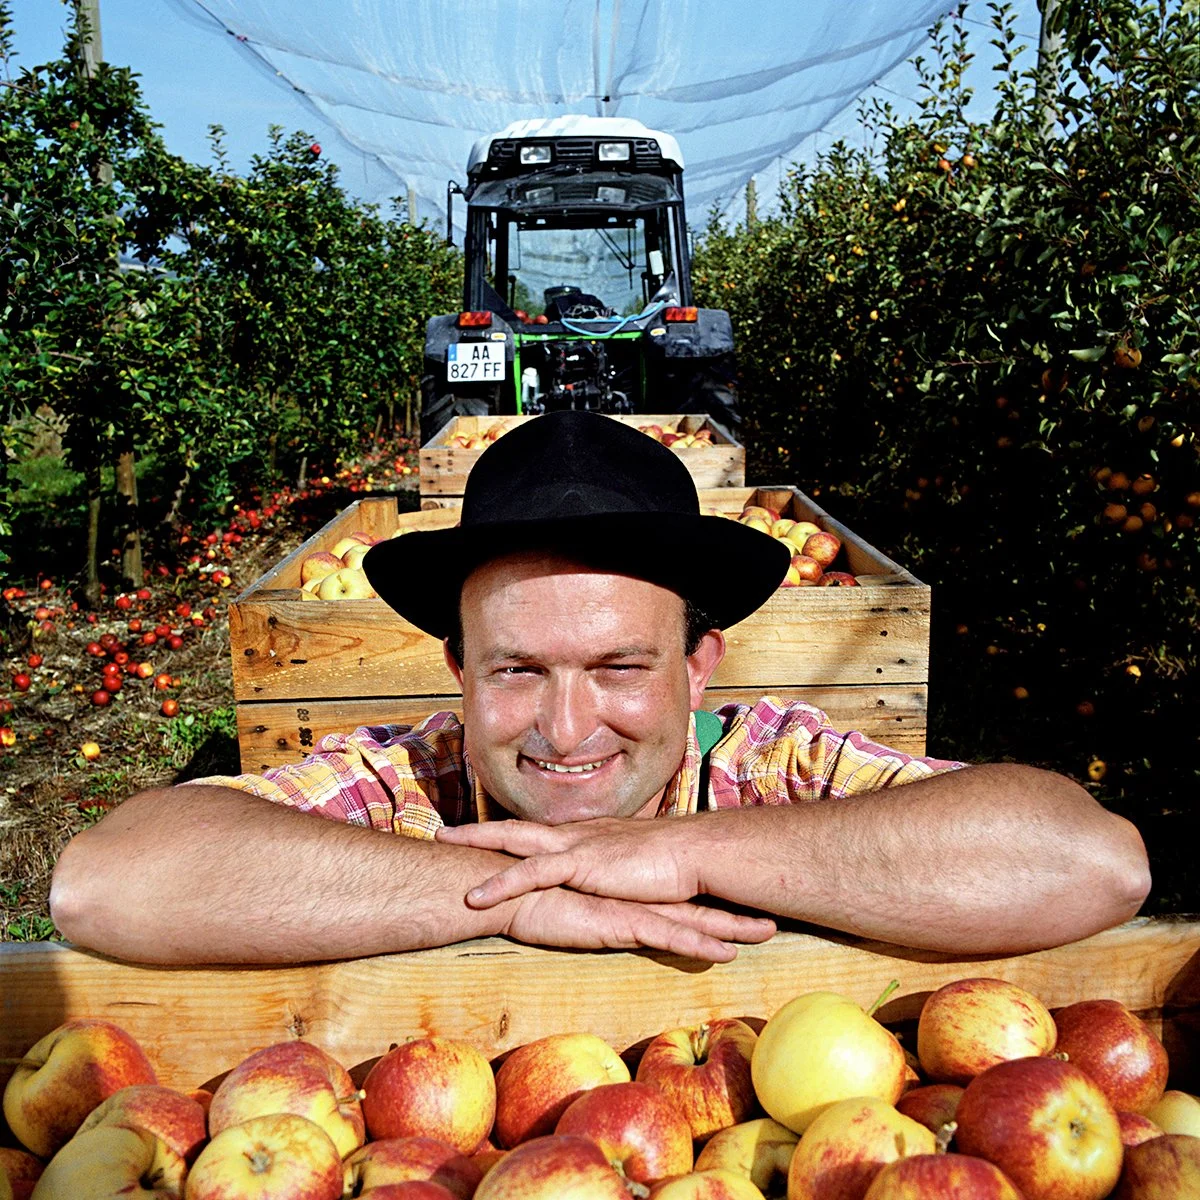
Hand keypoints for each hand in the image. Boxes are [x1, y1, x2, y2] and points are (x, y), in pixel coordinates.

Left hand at [436, 816, 703, 906]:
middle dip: (480, 831)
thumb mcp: (638, 868)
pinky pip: (530, 873)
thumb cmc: (675, 864)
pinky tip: (474, 897)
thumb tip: (611, 886)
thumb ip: (619, 875)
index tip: (482, 835)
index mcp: (590, 838)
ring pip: (515, 842)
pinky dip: (500, 882)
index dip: (511, 835)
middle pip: (518, 828)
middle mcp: (578, 835)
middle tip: (444, 831)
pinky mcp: (581, 864)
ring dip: (478, 843)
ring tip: (444, 843)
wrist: (696, 853)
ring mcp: (577, 846)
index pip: (541, 834)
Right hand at [503, 886, 774, 962]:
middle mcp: (639, 895)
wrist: (510, 887)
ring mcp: (633, 905)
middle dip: (739, 911)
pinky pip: (668, 935)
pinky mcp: (620, 919)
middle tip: (777, 917)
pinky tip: (726, 952)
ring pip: (694, 917)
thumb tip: (614, 917)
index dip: (718, 902)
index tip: (750, 905)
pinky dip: (699, 943)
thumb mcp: (579, 904)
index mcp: (632, 892)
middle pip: (700, 903)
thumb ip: (600, 909)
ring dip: (733, 926)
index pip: (684, 897)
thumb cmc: (537, 897)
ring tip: (768, 931)